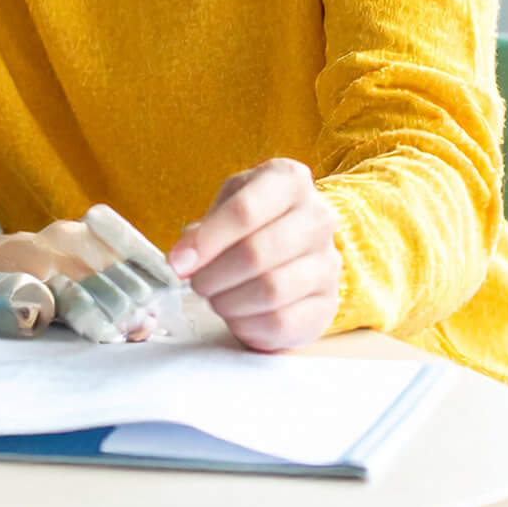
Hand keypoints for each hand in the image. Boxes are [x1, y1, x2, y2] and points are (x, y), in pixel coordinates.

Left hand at [168, 159, 340, 351]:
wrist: (296, 245)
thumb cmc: (254, 220)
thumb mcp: (227, 204)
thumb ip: (203, 229)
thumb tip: (183, 259)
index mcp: (290, 181)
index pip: (244, 211)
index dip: (206, 242)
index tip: (179, 263)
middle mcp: (318, 218)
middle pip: (255, 253)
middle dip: (213, 275)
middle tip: (197, 283)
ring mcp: (328, 263)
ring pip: (270, 290)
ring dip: (229, 301)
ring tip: (216, 297)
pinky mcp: (328, 304)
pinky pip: (282, 322)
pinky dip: (248, 325)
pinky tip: (238, 315)